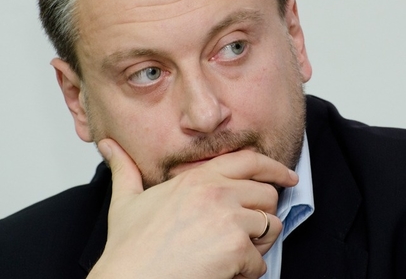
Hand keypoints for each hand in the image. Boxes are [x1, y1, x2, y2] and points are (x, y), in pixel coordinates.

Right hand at [87, 138, 298, 278]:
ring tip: (231, 256)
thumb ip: (124, 170)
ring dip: (258, 245)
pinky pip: (261, 261)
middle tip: (243, 236)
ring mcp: (229, 218)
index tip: (289, 177)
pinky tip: (223, 274)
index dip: (275, 168)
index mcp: (197, 179)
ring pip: (271, 226)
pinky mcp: (236, 247)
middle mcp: (217, 192)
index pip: (250, 161)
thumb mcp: (125, 203)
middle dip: (262, 216)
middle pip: (268, 195)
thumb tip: (109, 146)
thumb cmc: (128, 250)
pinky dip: (247, 273)